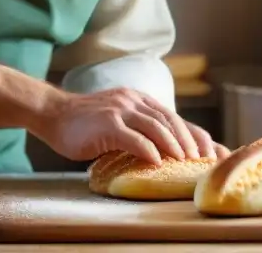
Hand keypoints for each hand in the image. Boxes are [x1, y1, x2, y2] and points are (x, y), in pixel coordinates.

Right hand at [30, 86, 226, 164]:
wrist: (53, 114)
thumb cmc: (84, 123)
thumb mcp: (117, 119)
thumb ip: (137, 128)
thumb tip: (161, 152)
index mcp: (137, 99)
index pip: (172, 115)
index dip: (193, 133)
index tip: (209, 151)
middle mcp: (132, 100)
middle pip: (170, 119)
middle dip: (190, 140)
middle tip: (202, 159)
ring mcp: (120, 110)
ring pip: (157, 127)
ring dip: (174, 145)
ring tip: (185, 161)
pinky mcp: (108, 123)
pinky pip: (134, 138)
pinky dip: (149, 150)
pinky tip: (157, 162)